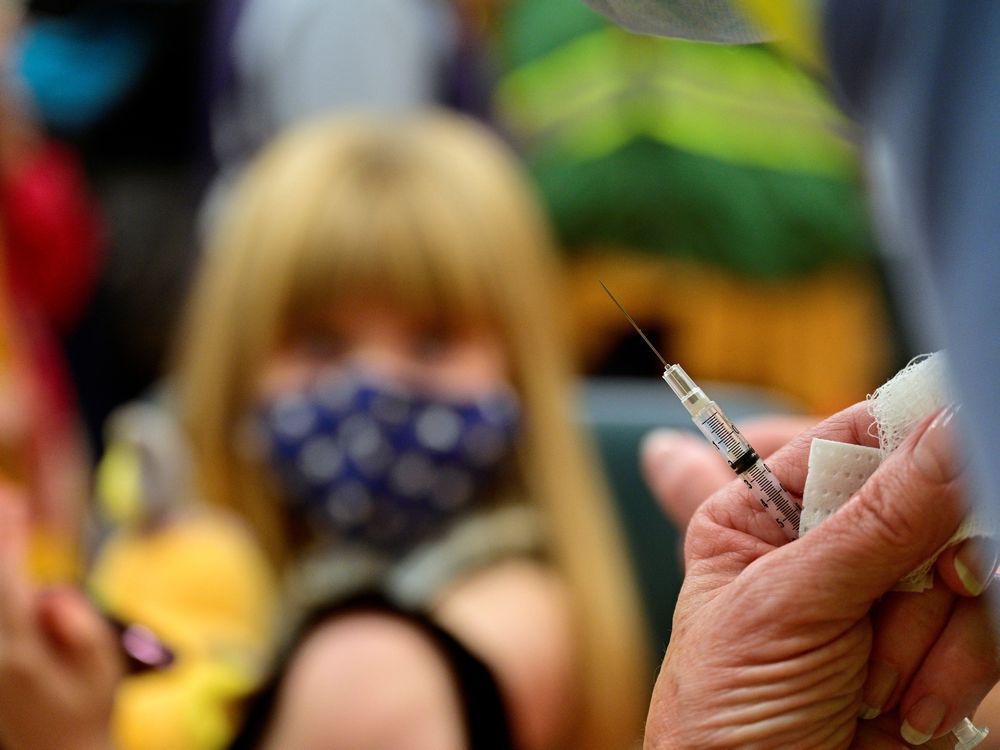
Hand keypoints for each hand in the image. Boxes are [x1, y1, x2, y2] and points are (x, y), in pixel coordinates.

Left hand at [0, 495, 120, 749]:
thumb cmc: (88, 705)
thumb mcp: (103, 669)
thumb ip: (80, 631)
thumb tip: (54, 596)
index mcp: (24, 655)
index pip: (8, 584)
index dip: (7, 539)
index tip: (15, 500)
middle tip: (6, 493)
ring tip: (5, 509)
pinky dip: (1, 577)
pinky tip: (6, 550)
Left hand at [643, 403, 998, 747]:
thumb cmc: (734, 714)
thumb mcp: (787, 606)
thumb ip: (873, 521)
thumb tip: (945, 430)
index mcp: (768, 513)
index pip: (854, 438)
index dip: (909, 440)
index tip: (954, 446)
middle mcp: (835, 546)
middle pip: (930, 500)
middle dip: (915, 568)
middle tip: (885, 609)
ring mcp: (893, 599)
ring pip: (969, 566)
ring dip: (929, 638)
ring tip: (869, 686)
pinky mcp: (940, 651)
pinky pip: (989, 627)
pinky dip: (955, 675)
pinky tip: (903, 715)